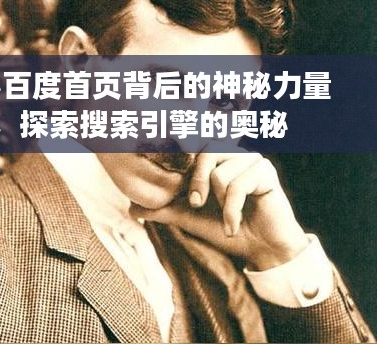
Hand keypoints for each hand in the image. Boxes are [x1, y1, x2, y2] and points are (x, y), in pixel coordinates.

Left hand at [131, 151, 308, 270]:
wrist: (258, 249)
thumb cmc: (223, 227)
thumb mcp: (188, 217)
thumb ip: (162, 208)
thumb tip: (131, 207)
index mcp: (214, 158)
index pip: (192, 149)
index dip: (187, 172)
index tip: (190, 198)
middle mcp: (231, 152)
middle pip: (204, 154)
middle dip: (198, 184)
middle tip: (198, 205)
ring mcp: (250, 159)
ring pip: (220, 174)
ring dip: (220, 205)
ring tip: (227, 220)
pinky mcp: (265, 170)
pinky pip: (238, 185)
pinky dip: (232, 211)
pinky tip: (234, 226)